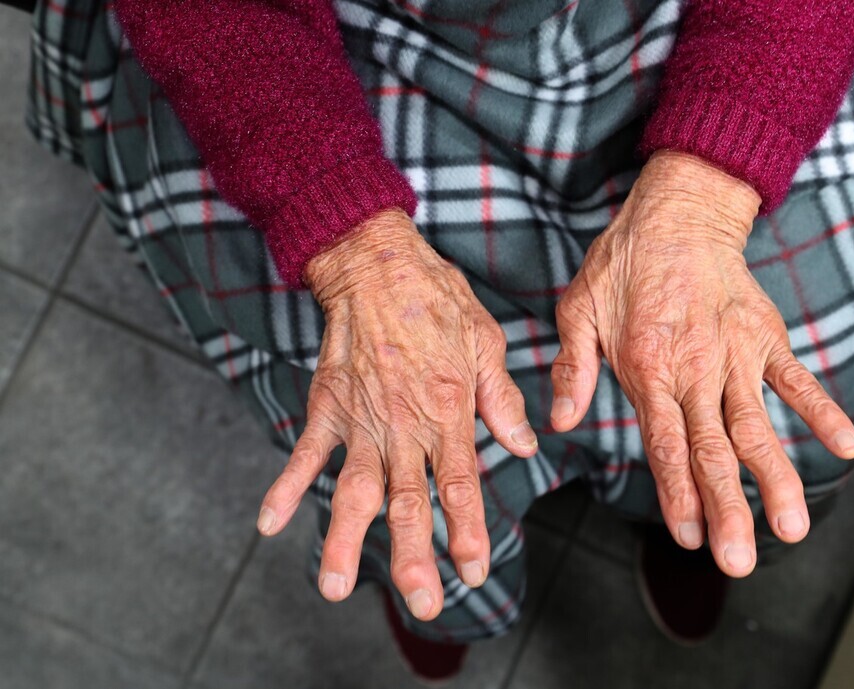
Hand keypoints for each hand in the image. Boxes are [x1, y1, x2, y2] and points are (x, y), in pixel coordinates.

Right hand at [256, 209, 537, 618]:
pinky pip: (305, 451)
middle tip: (422, 604)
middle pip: (409, 502)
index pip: (460, 484)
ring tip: (336, 587)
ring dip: (345, 540)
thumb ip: (500, 399)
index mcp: (448, 410)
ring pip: (354, 489)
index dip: (468, 531)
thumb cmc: (436, 299)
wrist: (376, 262)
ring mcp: (362, 418)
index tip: (473, 570)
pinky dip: (286, 486)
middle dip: (415, 557)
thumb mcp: (485, 342)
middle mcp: (404, 424)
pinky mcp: (328, 404)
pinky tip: (269, 523)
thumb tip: (523, 446)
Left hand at [550, 151, 853, 576]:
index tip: (691, 539)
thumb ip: (572, 369)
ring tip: (793, 527)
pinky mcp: (765, 337)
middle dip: (728, 509)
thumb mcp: (578, 311)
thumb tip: (559, 422)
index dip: (678, 495)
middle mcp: (696, 370)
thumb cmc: (623, 264)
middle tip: (740, 560)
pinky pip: (796, 379)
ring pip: (757, 426)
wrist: (677, 212)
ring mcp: (736, 355)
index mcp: (648, 369)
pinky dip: (821, 411)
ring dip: (776, 478)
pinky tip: (843, 447)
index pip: (666, 445)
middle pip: (714, 450)